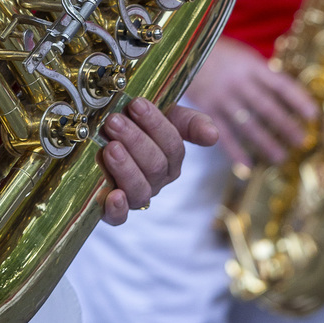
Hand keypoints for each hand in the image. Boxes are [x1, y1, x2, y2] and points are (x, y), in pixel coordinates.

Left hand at [98, 98, 217, 224]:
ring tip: (110, 147)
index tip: (136, 104)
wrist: (109, 133)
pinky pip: (119, 218)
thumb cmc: (139, 123)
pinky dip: (118, 210)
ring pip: (140, 190)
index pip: (172, 146)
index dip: (155, 125)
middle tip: (114, 121)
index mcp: (172, 160)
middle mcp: (156, 180)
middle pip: (155, 166)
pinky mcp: (112, 210)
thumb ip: (191, 122)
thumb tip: (214, 135)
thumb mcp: (166, 116)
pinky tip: (114, 196)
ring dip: (125, 168)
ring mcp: (135, 195)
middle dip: (135, 141)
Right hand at [184, 36, 317, 167]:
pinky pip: (223, 133)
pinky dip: (235, 151)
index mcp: (250, 65)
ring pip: (247, 123)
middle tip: (302, 142)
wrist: (181, 49)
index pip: (279, 84)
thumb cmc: (218, 54)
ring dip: (265, 142)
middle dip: (285, 125)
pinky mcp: (205, 109)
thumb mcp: (242, 56)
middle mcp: (238, 81)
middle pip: (266, 106)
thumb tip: (288, 97)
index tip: (314, 115)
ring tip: (280, 157)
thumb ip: (261, 74)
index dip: (297, 99)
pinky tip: (247, 166)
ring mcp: (221, 96)